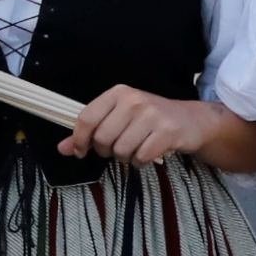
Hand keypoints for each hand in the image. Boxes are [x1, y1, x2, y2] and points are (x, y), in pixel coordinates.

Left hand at [63, 84, 218, 164]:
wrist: (191, 120)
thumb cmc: (150, 119)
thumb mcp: (119, 118)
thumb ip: (90, 132)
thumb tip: (63, 148)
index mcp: (118, 93)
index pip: (86, 118)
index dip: (79, 139)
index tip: (81, 151)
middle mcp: (133, 101)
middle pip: (102, 138)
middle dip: (107, 150)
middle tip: (118, 148)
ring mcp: (151, 115)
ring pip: (120, 151)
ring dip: (125, 157)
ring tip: (136, 148)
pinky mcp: (167, 132)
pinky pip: (140, 158)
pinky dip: (141, 162)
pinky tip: (149, 152)